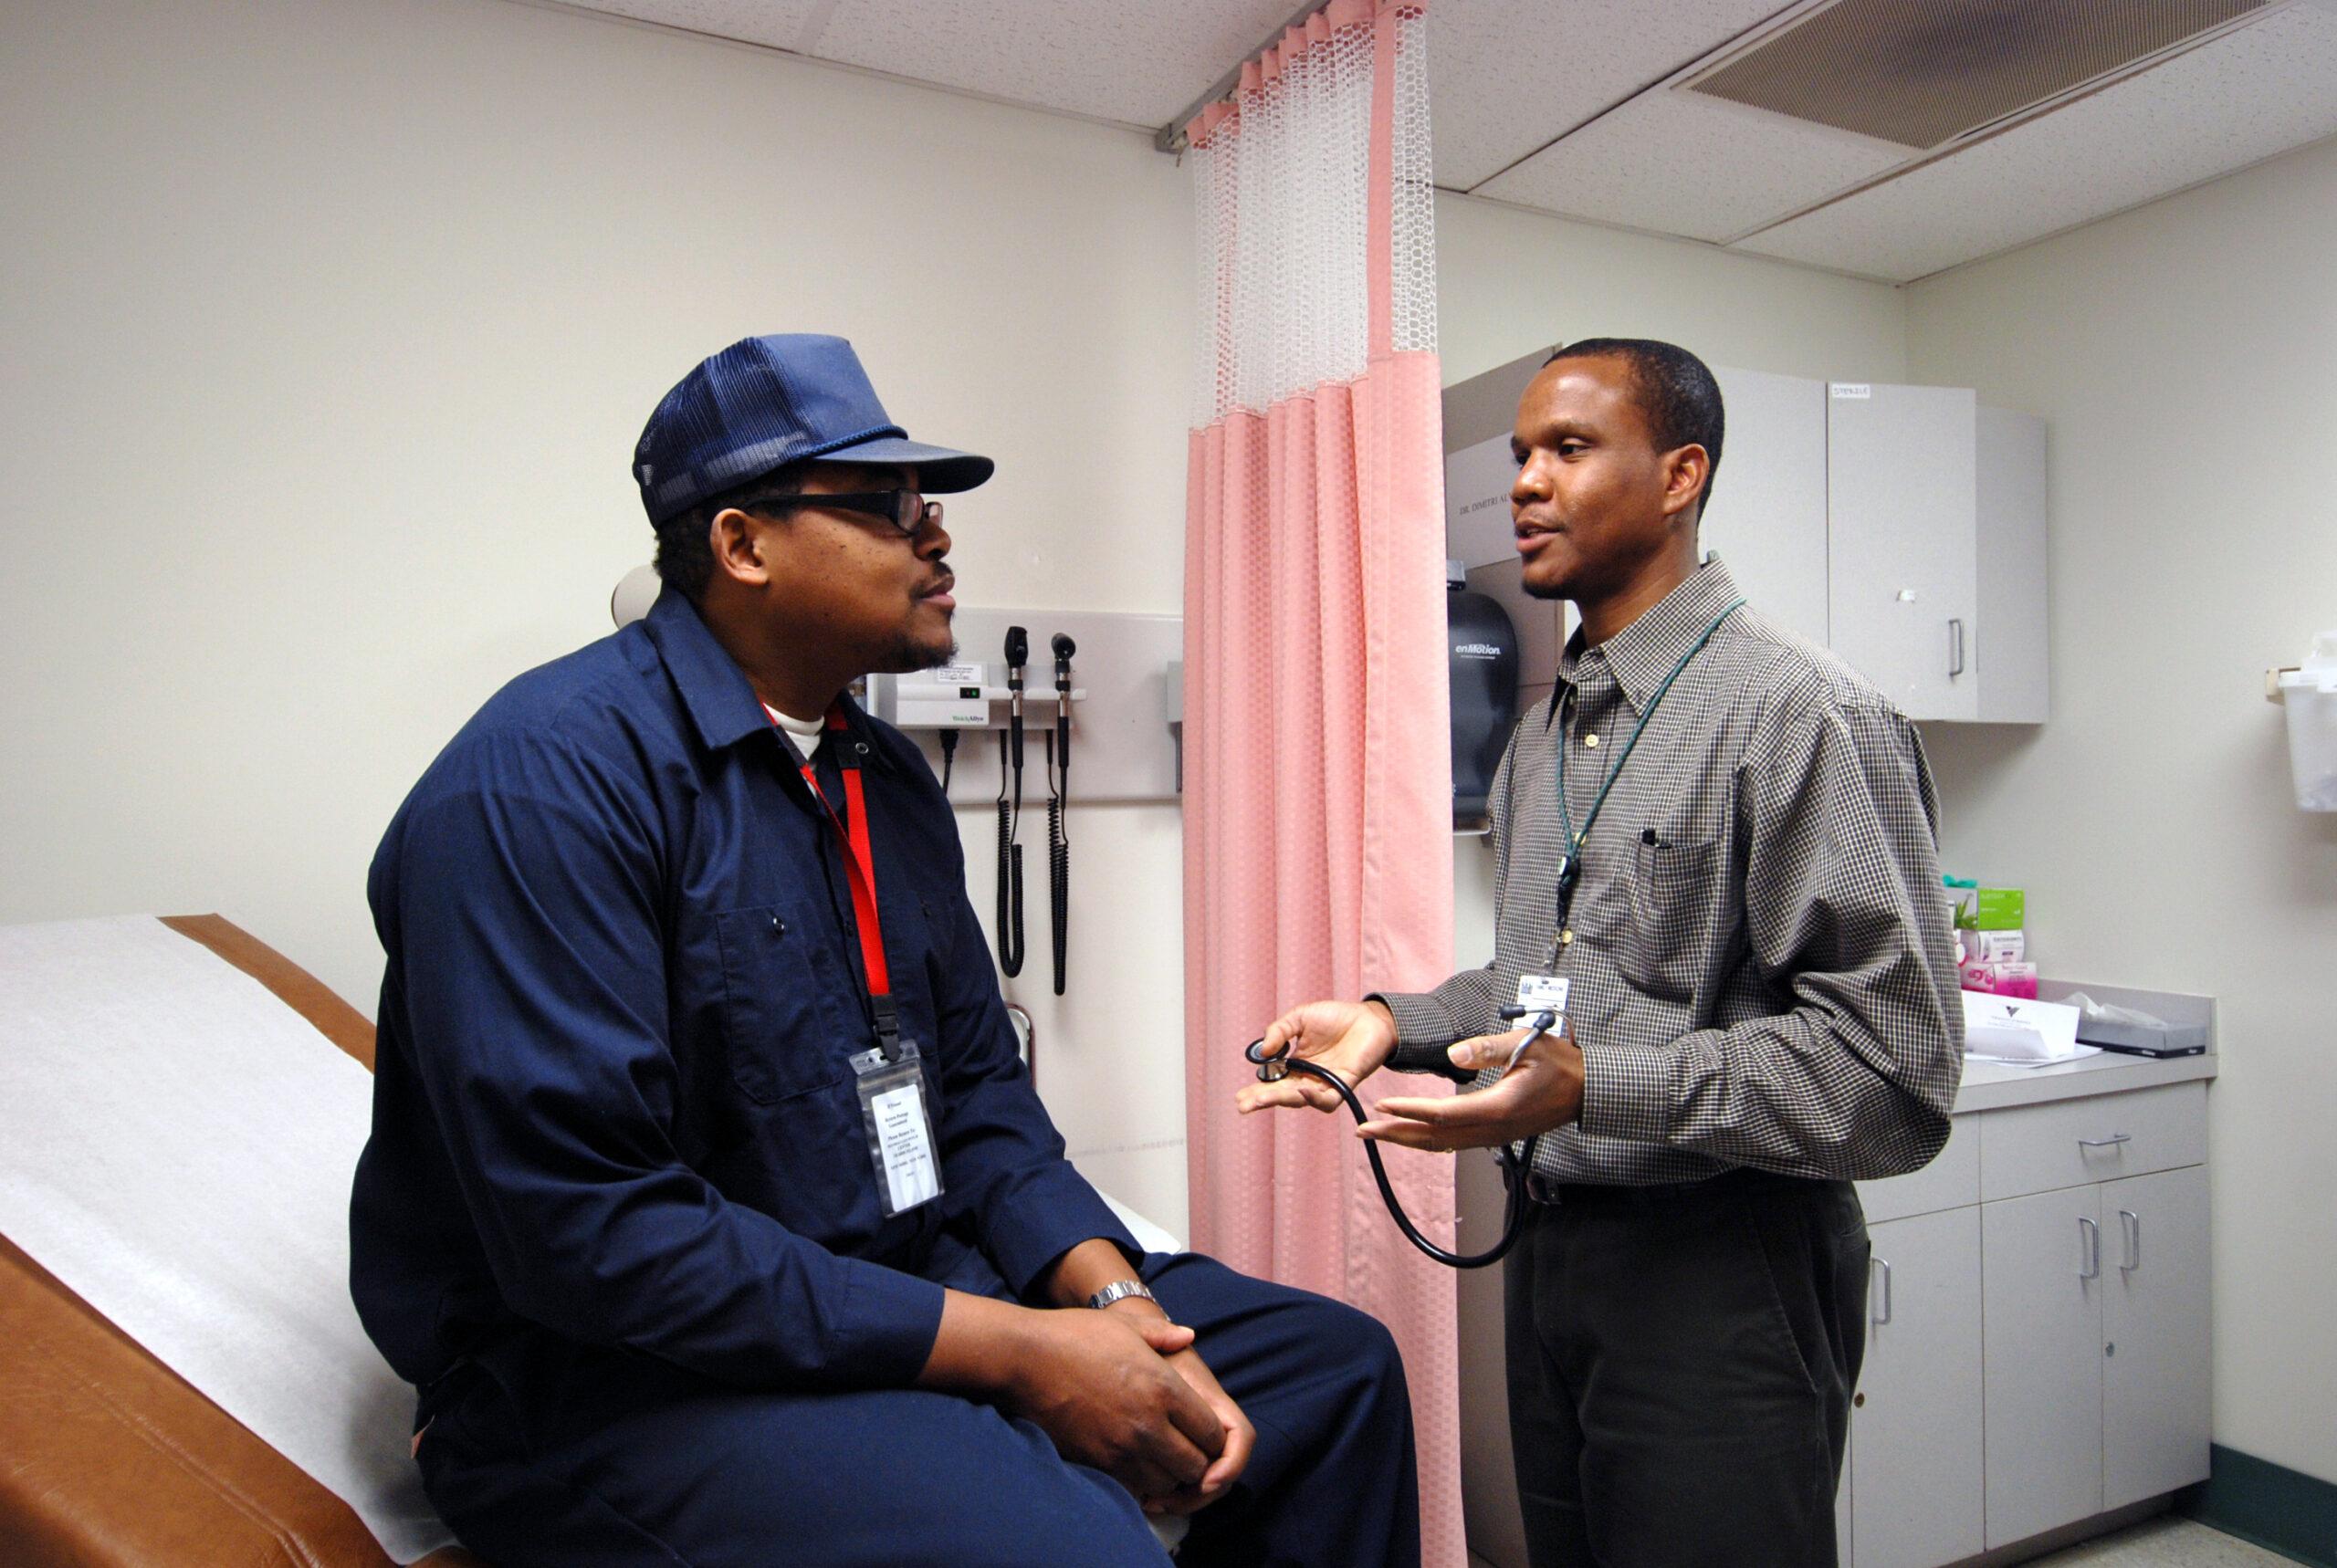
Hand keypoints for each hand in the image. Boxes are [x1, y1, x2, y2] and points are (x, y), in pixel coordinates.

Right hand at [1002, 1306, 1225, 1503]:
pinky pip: (1134, 1489)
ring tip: (1158, 1458)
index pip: (1212, 1432)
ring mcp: (1122, 1448)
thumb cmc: (1075, 1335)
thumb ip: (1163, 1333)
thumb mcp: (1125, 1326)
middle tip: (1182, 1447)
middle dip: (1196, 1460)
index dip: (1213, 1435)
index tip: (1200, 1429)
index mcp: (1164, 1387)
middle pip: (1195, 1465)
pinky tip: (1132, 1463)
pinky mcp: (1097, 1463)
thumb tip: (1188, 1336)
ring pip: (1167, 1484)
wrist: (1025, 1359)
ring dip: (1168, 1475)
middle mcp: (1149, 1424)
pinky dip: (1140, 1483)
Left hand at [1147, 1338, 1253, 1515]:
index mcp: (1211, 1402)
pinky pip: (1185, 1484)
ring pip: (1205, 1485)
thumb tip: (1184, 1335)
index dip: (1230, 1463)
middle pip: (1224, 1472)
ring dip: (1185, 1501)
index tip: (1206, 1480)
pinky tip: (1143, 1499)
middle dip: (1201, 1495)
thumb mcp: (1149, 1339)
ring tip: (1151, 1504)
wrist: (1133, 1349)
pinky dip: (1171, 1497)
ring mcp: (1196, 1442)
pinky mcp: (1177, 1454)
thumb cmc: (1140, 1344)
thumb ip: (1163, 1336)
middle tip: (1166, 1503)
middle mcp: (1211, 1427)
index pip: (1240, 1437)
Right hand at [1234, 999, 1396, 1114]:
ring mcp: (1326, 1083)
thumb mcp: (1300, 1017)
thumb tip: (1263, 1053)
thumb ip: (1279, 1031)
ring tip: (1262, 1099)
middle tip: (1243, 1106)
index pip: (1272, 1083)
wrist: (1368, 1017)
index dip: (1255, 1092)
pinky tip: (1299, 1089)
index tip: (1239, 1097)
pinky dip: (1313, 1097)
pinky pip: (1327, 1099)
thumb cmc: (1336, 1017)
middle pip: (1282, 1095)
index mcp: (1296, 1065)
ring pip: (1300, 1100)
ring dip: (1281, 1100)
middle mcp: (1308, 1078)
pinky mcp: (1344, 1084)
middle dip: (1262, 1101)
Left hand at [1360, 1026, 1585, 1150]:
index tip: (1382, 1105)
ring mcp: (1495, 1135)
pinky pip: (1457, 1143)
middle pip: (1437, 1137)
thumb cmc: (1559, 1063)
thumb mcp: (1526, 1044)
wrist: (1587, 1090)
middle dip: (1397, 1134)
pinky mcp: (1497, 1134)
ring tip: (1379, 1135)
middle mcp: (1493, 1128)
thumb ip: (1487, 1048)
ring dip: (1409, 1140)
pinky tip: (1413, 1135)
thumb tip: (1453, 1052)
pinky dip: (1430, 1140)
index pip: (1444, 1113)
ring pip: (1444, 1144)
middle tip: (1364, 1130)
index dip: (1411, 1111)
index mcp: (1498, 1106)